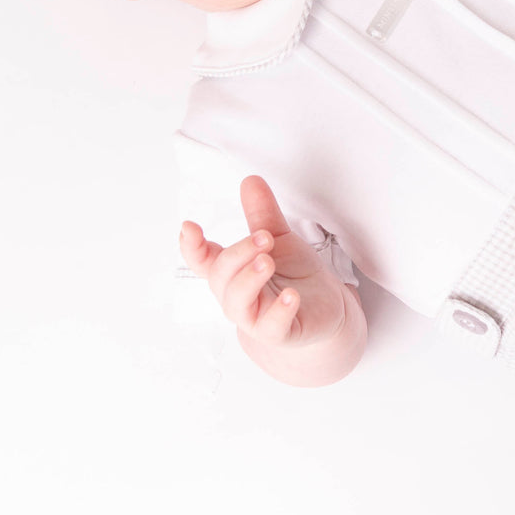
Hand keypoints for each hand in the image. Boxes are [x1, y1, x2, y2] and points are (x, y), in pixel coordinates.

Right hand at [180, 175, 353, 350]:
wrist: (325, 310)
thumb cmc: (294, 275)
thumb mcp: (280, 240)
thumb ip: (263, 215)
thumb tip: (250, 180)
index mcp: (233, 271)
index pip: (203, 261)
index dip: (192, 247)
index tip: (189, 226)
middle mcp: (237, 295)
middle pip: (221, 277)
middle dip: (238, 254)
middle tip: (263, 237)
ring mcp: (255, 317)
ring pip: (238, 303)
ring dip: (250, 279)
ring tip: (267, 261)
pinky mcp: (280, 333)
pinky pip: (271, 327)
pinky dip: (279, 311)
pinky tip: (291, 296)